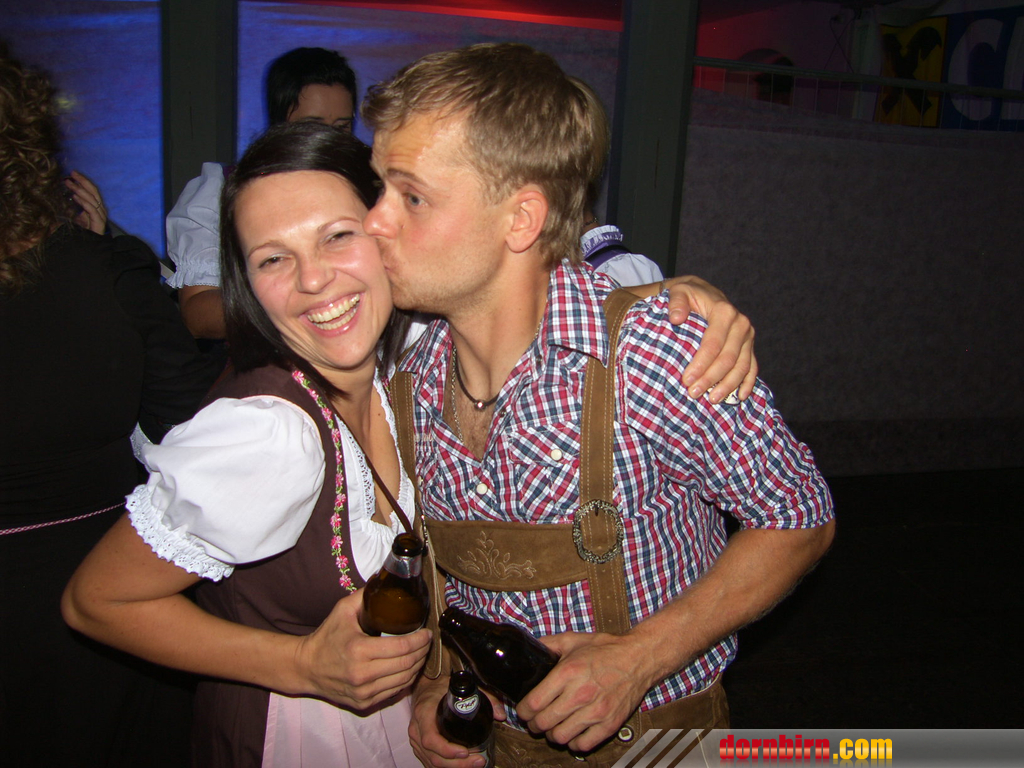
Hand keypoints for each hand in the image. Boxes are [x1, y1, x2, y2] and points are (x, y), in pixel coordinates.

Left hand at [65, 171, 107, 234]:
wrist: (90, 246)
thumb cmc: (84, 231)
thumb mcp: (76, 215)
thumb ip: (74, 206)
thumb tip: (65, 196)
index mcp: (95, 206)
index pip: (91, 190)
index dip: (82, 181)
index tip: (72, 173)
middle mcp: (100, 209)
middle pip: (93, 191)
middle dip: (82, 181)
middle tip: (72, 173)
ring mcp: (100, 215)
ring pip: (92, 199)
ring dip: (80, 190)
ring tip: (69, 183)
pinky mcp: (99, 222)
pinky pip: (92, 210)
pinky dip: (84, 203)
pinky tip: (75, 197)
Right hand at [294, 588, 430, 710]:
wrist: (306, 668)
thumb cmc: (326, 637)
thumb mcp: (342, 610)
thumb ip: (364, 595)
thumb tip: (384, 579)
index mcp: (359, 650)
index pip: (402, 647)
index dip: (420, 640)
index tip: (427, 633)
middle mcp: (363, 674)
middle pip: (407, 664)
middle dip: (422, 652)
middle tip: (427, 642)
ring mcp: (364, 692)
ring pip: (404, 680)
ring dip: (417, 666)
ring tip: (420, 654)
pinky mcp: (364, 704)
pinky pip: (394, 692)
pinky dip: (405, 680)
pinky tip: (408, 668)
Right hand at [409, 673, 504, 767]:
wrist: (424, 689)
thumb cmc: (440, 688)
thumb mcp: (460, 687)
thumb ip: (484, 697)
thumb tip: (501, 714)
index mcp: (424, 713)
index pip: (430, 739)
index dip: (447, 750)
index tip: (465, 752)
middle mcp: (416, 730)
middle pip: (433, 756)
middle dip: (457, 764)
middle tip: (479, 761)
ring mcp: (416, 740)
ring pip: (432, 763)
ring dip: (454, 767)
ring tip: (475, 764)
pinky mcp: (419, 747)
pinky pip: (430, 762)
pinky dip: (446, 767)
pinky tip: (462, 765)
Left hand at [516, 631, 654, 753]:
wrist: (639, 658)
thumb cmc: (606, 649)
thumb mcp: (573, 640)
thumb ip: (549, 644)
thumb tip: (531, 649)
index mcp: (568, 673)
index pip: (533, 703)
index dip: (523, 711)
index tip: (523, 710)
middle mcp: (580, 694)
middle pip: (544, 723)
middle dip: (534, 724)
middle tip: (535, 720)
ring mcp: (596, 712)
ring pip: (560, 737)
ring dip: (552, 734)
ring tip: (553, 727)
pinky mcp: (609, 724)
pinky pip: (583, 745)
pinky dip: (573, 743)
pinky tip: (572, 733)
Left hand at [662, 275, 756, 402]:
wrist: (704, 293)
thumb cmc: (689, 295)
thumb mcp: (680, 292)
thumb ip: (677, 303)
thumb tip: (676, 318)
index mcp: (724, 312)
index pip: (713, 344)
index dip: (700, 364)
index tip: (686, 380)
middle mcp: (741, 324)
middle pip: (728, 358)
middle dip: (711, 379)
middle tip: (693, 394)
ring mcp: (748, 337)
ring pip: (742, 366)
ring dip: (728, 385)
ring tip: (711, 400)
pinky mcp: (750, 346)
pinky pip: (753, 367)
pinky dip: (747, 383)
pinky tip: (740, 397)